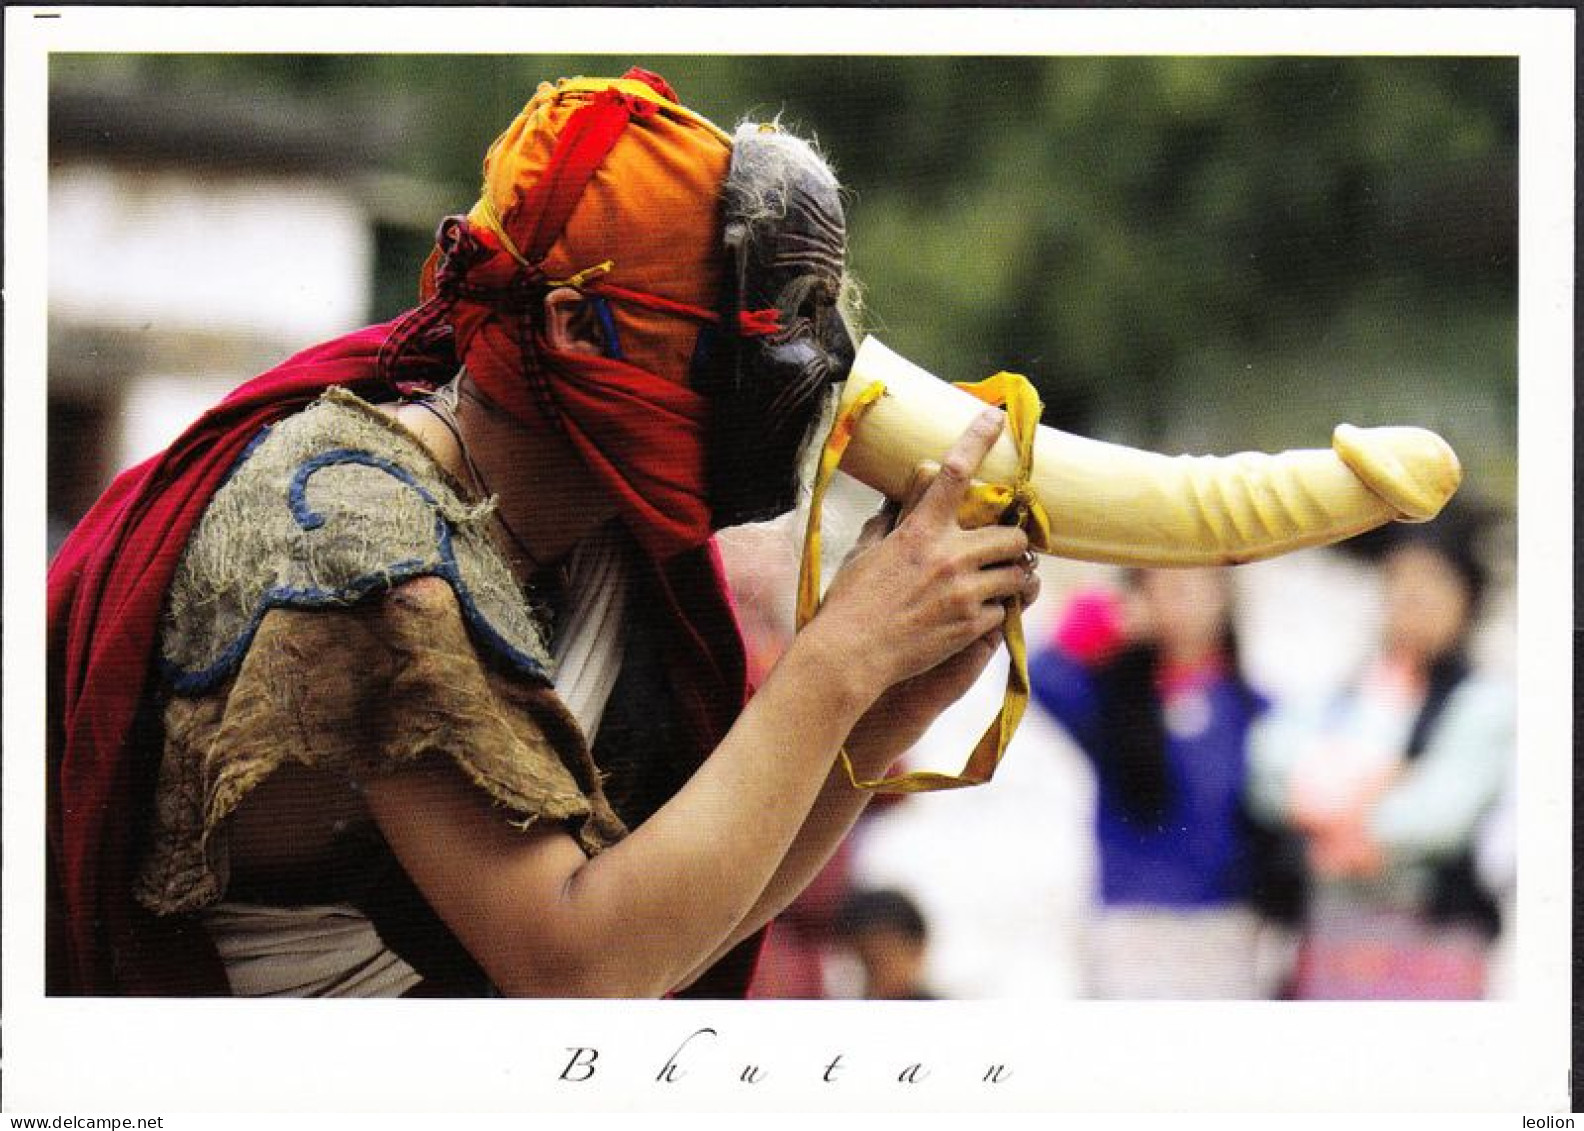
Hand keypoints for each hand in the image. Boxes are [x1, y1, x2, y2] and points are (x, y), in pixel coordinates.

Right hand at [809, 406, 1033, 699]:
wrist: (851, 655)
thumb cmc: (852, 599)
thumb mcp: (868, 547)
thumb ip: (900, 510)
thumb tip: (919, 474)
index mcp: (920, 531)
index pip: (954, 472)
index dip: (978, 438)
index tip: (995, 416)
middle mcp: (949, 557)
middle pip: (1012, 534)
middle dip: (1015, 540)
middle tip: (1007, 546)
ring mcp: (964, 593)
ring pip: (1018, 573)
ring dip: (1014, 574)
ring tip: (1002, 579)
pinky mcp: (972, 626)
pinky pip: (1005, 609)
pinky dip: (997, 609)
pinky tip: (980, 612)